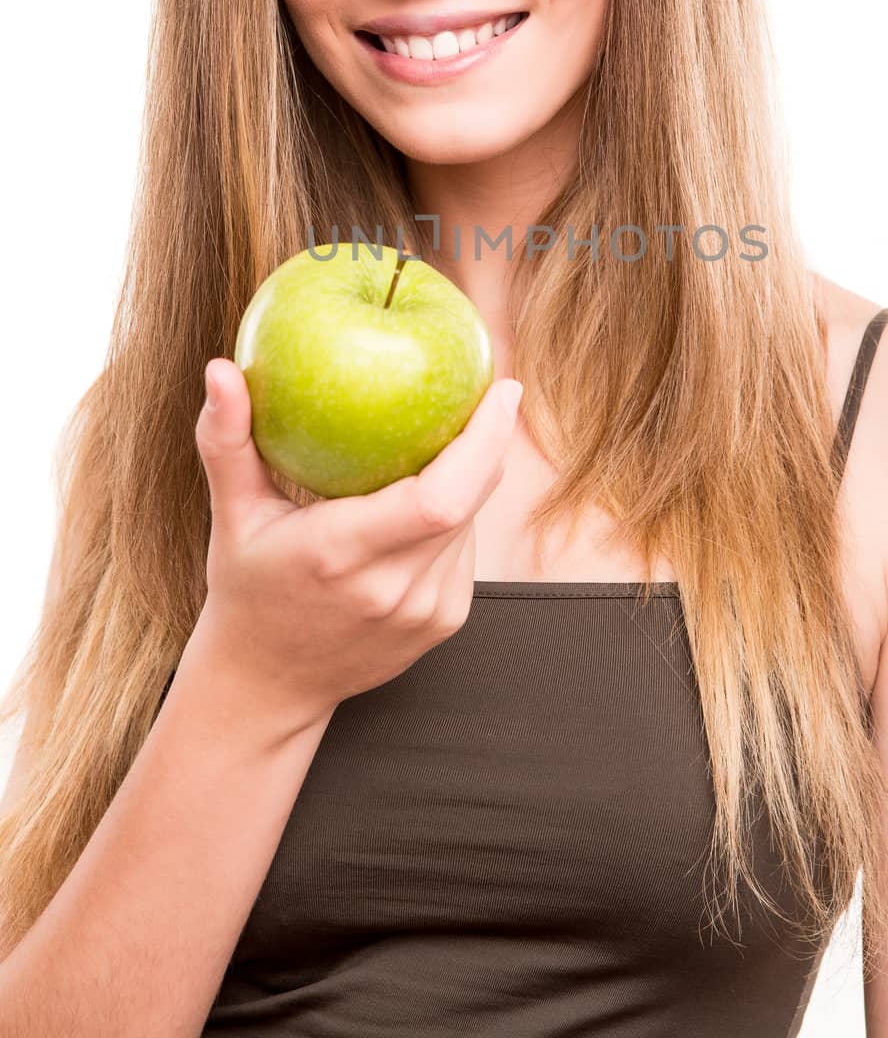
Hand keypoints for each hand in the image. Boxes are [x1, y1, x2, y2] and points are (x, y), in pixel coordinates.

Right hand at [187, 358, 522, 731]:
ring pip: (473, 522)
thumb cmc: (248, 585)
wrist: (268, 684)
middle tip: (490, 391)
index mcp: (341, 554)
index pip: (439, 498)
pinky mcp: (445, 623)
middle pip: (471, 501)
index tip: (500, 389)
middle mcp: (392, 589)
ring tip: (454, 435)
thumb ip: (226, 440)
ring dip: (472, 477)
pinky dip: (458, 514)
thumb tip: (221, 368)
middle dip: (489, 441)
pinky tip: (435, 493)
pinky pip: (466, 550)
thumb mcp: (231, 514)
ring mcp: (425, 612)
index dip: (483, 442)